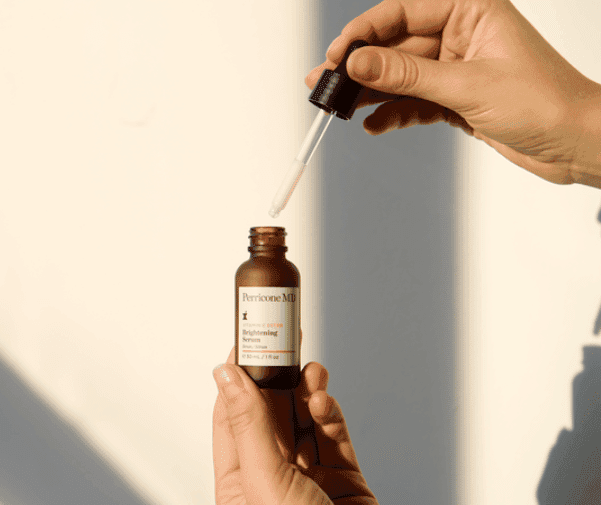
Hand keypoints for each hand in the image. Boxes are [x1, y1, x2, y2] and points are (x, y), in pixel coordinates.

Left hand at [212, 348, 376, 503]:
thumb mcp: (265, 479)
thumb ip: (249, 425)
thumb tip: (228, 378)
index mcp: (239, 483)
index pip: (233, 418)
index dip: (239, 379)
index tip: (247, 344)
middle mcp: (272, 477)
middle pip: (270, 414)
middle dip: (278, 378)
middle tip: (285, 345)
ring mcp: (308, 477)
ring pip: (304, 420)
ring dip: (307, 391)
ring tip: (310, 371)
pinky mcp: (343, 478)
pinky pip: (334, 436)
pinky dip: (329, 413)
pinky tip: (323, 400)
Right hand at [308, 0, 600, 187]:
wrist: (577, 145)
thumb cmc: (545, 103)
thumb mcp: (466, 86)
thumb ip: (407, 74)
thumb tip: (357, 62)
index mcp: (471, 9)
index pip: (402, 13)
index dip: (363, 34)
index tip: (336, 56)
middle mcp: (461, 34)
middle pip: (394, 46)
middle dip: (359, 68)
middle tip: (323, 86)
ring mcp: (457, 68)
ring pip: (400, 76)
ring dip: (368, 93)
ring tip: (336, 109)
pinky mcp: (456, 99)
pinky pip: (413, 102)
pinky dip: (392, 114)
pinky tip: (372, 126)